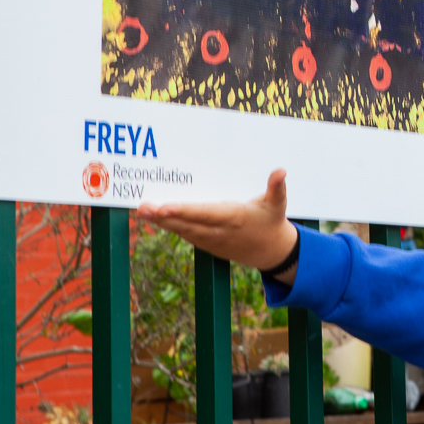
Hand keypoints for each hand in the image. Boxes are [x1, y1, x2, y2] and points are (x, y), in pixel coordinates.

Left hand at [137, 169, 299, 276]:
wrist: (271, 252)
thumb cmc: (271, 221)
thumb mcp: (278, 204)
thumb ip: (277, 187)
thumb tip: (281, 171)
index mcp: (234, 218)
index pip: (204, 214)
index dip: (182, 211)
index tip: (163, 207)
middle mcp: (219, 231)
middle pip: (186, 224)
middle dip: (163, 216)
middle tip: (142, 207)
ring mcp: (211, 240)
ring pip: (182, 230)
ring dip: (161, 222)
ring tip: (142, 211)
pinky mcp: (207, 244)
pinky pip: (185, 234)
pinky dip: (169, 226)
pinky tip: (155, 218)